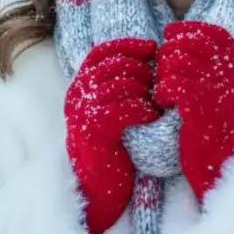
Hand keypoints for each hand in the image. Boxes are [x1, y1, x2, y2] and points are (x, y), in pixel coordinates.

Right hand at [64, 37, 158, 233]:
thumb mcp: (112, 108)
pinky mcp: (92, 133)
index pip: (101, 51)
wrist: (98, 188)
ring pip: (119, 85)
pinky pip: (121, 108)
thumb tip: (151, 53)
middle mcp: (75, 96)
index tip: (152, 47)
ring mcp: (81, 114)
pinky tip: (151, 116)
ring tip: (156, 103)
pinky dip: (141, 108)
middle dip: (142, 69)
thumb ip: (121, 83)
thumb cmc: (114, 145)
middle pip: (113, 65)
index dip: (127, 45)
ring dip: (144, 90)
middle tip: (158, 83)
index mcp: (79, 86)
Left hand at [154, 21, 233, 201]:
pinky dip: (162, 90)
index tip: (172, 33)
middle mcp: (232, 77)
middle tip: (162, 68)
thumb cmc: (219, 131)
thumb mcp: (226, 95)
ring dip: (163, 73)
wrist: (225, 169)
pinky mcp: (199, 109)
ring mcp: (217, 92)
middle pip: (193, 43)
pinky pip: (172, 84)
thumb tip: (187, 41)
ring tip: (162, 90)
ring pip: (178, 61)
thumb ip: (214, 69)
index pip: (216, 34)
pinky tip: (163, 102)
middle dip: (170, 51)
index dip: (191, 29)